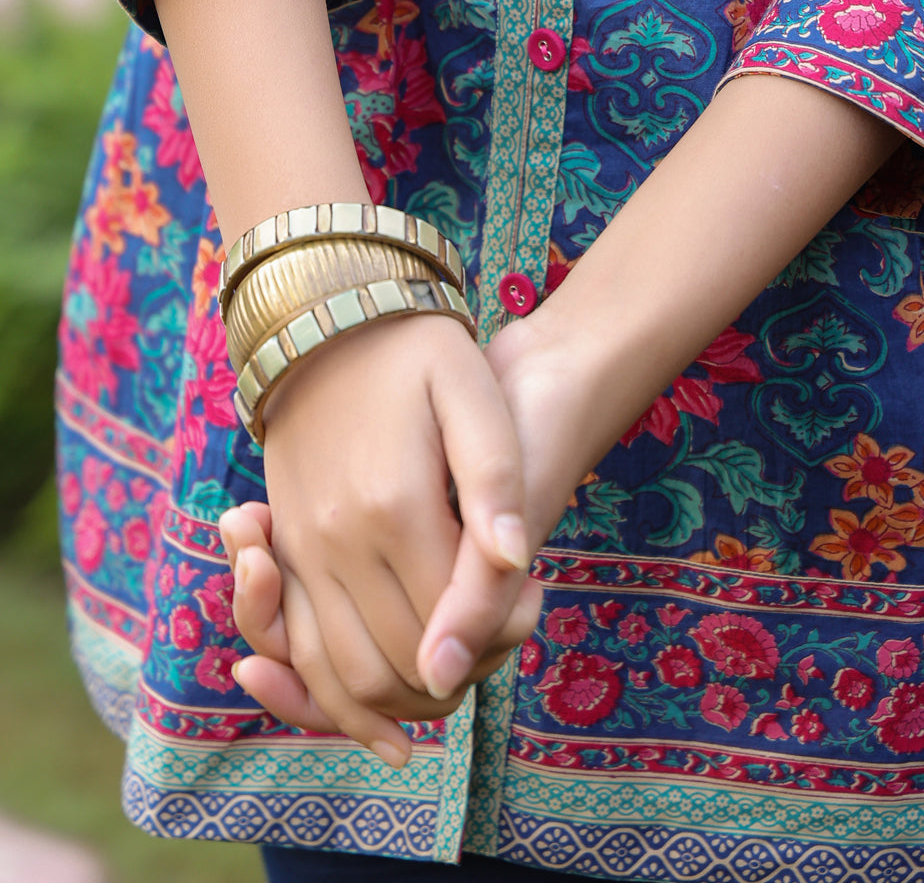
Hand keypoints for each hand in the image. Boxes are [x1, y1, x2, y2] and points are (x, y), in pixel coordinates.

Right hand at [231, 312, 542, 763]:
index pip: (447, 625)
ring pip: (339, 675)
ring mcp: (298, 549)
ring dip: (396, 703)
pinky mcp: (280, 548)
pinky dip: (327, 696)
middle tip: (503, 632)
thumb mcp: (476, 398)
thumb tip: (517, 564)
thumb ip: (495, 485)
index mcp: (393, 508)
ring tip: (456, 672)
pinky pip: (296, 649)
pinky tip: (384, 713)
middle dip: (455, 677)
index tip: (534, 601)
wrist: (326, 319)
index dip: (500, 634)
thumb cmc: (418, 355)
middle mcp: (334, 541)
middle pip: (396, 663)